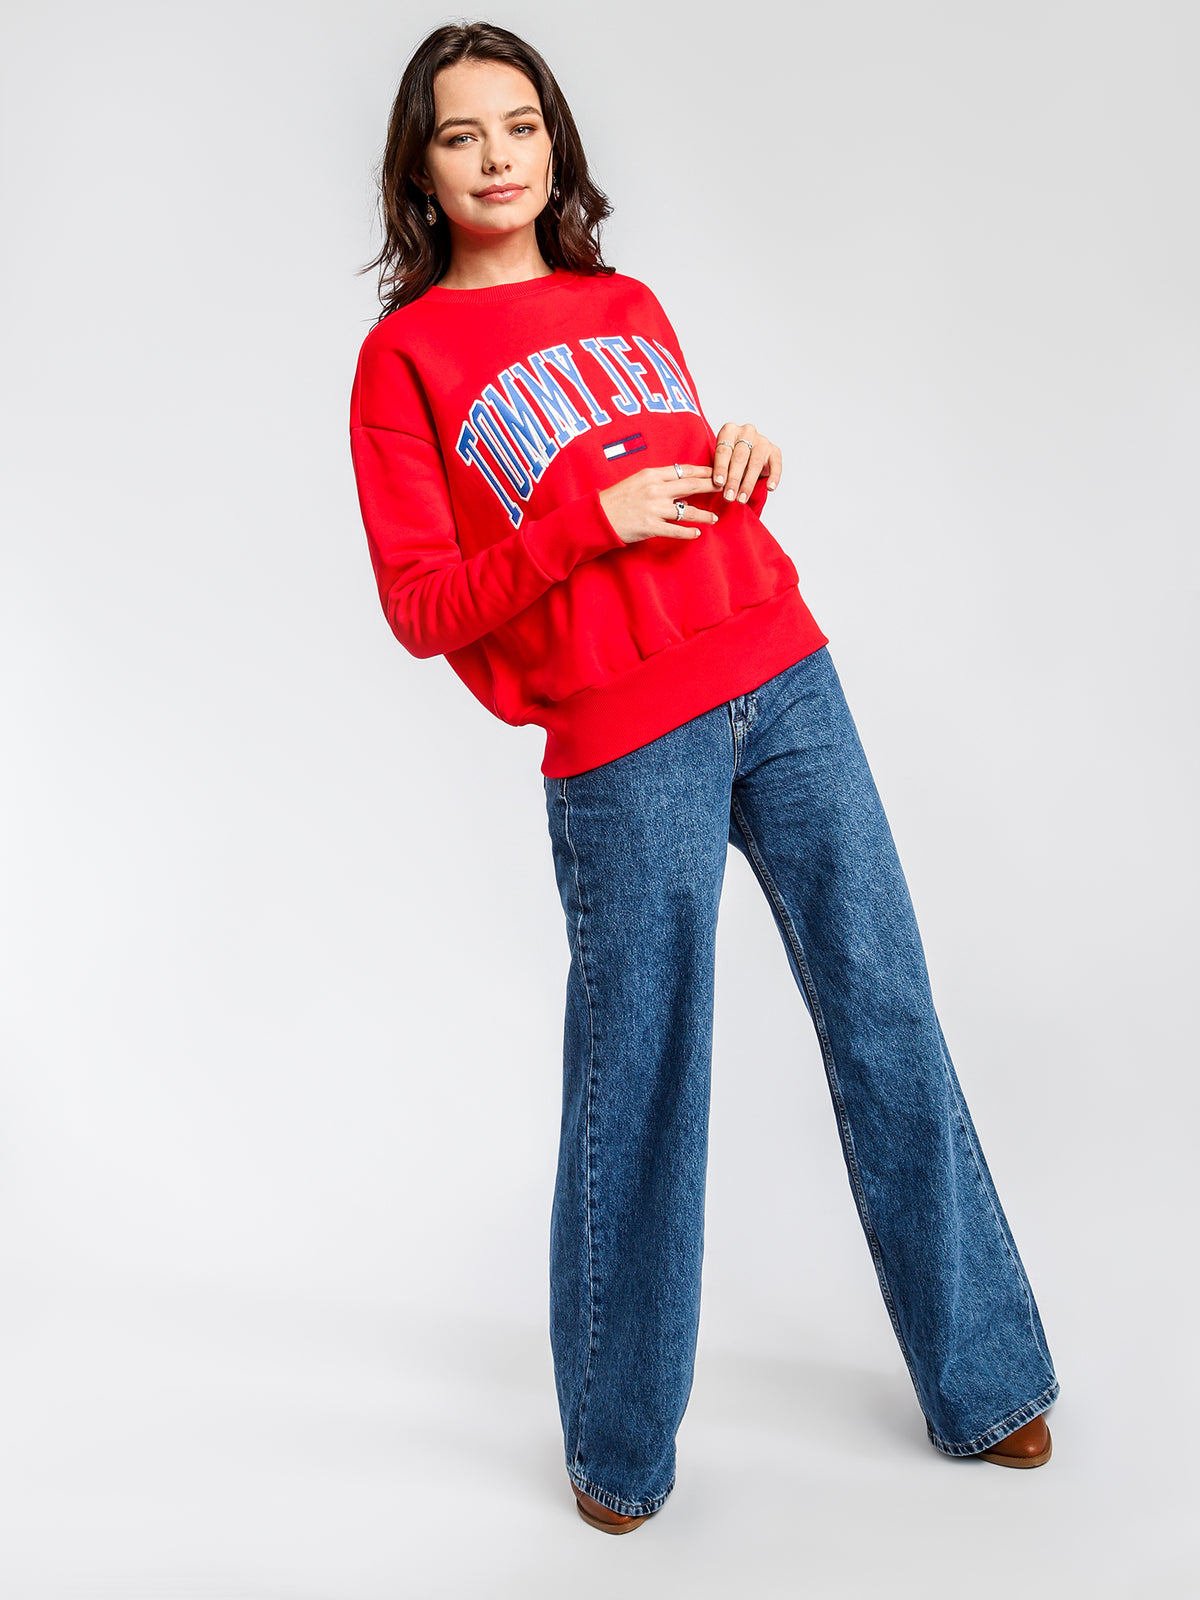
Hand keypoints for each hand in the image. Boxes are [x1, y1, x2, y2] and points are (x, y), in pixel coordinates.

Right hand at [599, 464, 720, 544]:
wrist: (598, 516)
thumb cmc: (617, 499)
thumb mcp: (638, 481)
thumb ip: (659, 480)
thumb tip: (681, 482)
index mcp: (652, 474)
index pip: (684, 470)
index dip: (704, 471)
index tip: (718, 472)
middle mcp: (655, 489)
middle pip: (691, 486)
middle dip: (711, 486)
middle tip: (726, 488)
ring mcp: (654, 508)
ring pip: (687, 510)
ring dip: (704, 514)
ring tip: (714, 517)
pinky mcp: (650, 526)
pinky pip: (675, 530)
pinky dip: (689, 532)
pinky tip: (697, 533)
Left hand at [711, 423, 781, 502]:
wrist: (746, 457)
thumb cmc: (730, 459)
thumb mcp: (721, 461)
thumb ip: (719, 470)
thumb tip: (715, 486)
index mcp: (729, 430)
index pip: (724, 450)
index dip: (721, 468)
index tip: (719, 483)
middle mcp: (746, 432)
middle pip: (740, 457)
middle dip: (734, 479)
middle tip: (729, 496)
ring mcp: (762, 441)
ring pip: (755, 463)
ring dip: (748, 483)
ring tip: (742, 499)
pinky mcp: (774, 451)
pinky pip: (776, 465)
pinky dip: (773, 477)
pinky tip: (770, 487)